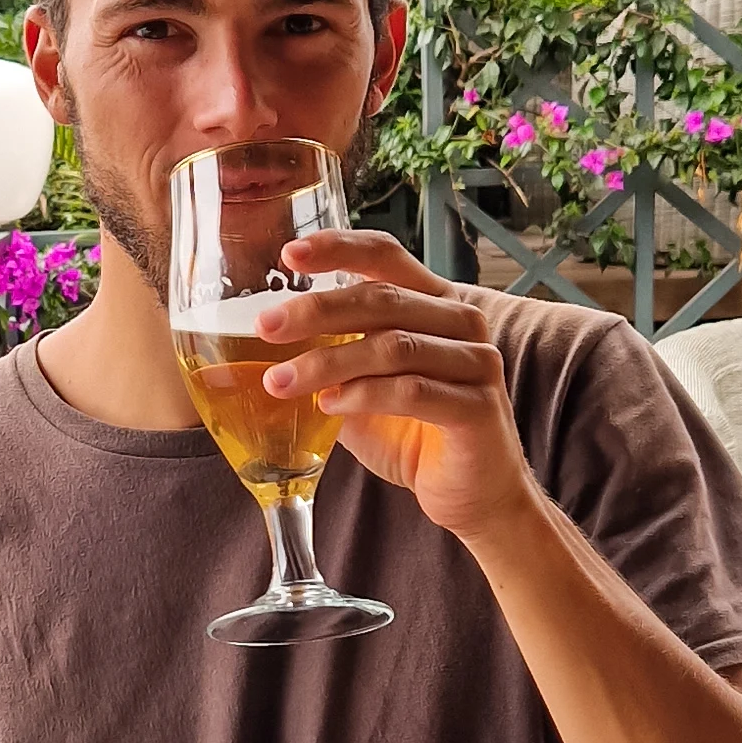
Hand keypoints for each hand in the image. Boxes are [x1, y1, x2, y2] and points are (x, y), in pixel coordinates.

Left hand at [251, 231, 540, 545]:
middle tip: (265, 326)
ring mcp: (476, 362)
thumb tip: (263, 345)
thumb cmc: (413, 435)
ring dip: (328, 362)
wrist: (471, 494)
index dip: (338, 248)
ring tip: (279, 382)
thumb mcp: (360, 388)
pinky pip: (413, 391)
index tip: (289, 253)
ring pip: (392, 346)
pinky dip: (363, 396)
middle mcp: (460, 322)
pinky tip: (329, 406)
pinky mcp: (478, 408)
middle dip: (316, 310)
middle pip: (382, 298)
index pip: (385, 256)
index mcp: (433, 302)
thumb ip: (329, 358)